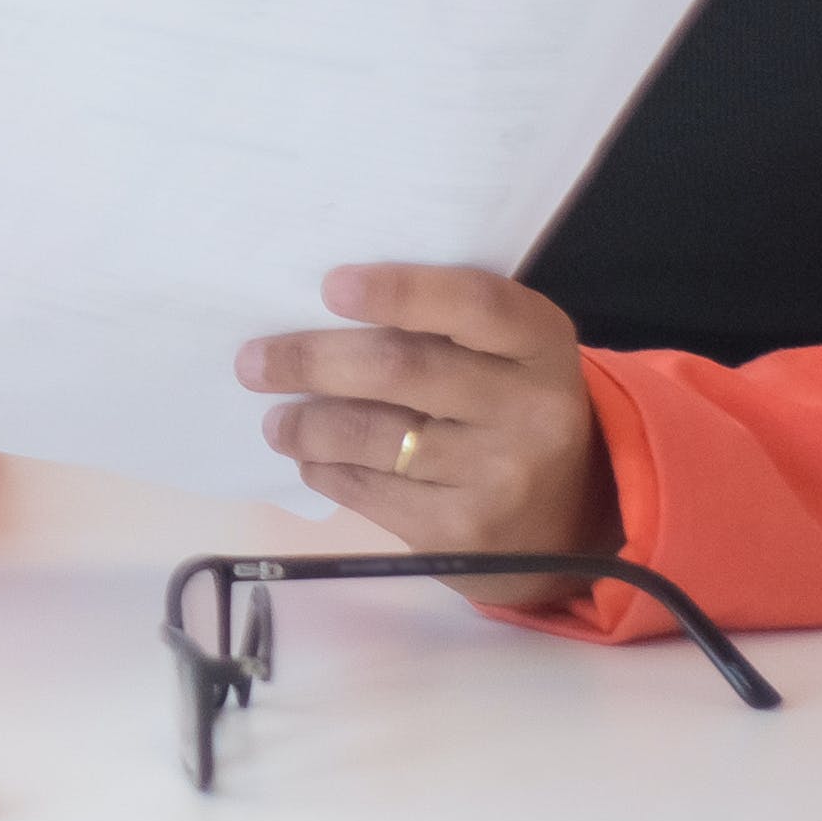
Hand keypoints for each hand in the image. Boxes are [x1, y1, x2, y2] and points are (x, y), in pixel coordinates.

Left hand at [240, 265, 619, 570]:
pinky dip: (327, 471)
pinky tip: (313, 460)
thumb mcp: (509, 357)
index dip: (399, 291)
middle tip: (254, 361)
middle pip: (401, 369)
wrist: (568, 523)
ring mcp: (498, 476)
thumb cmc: (512, 412)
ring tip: (277, 420)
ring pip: (373, 436)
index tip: (330, 287)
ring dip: (307, 424)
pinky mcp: (460, 533)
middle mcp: (531, 410)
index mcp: (542, 344)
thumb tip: (322, 307)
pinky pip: (370, 492)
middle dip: (312, 360)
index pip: (472, 303)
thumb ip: (444, 325)